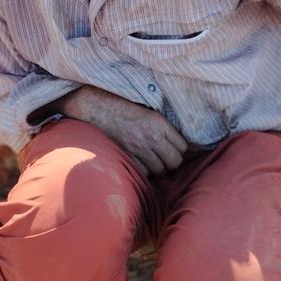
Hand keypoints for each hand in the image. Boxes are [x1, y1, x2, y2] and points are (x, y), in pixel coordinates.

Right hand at [58, 86, 187, 175]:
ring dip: (158, 167)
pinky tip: (140, 162)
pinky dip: (144, 170)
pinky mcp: (127, 157)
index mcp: (159, 123)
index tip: (174, 148)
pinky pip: (143, 172)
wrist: (97, 109)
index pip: (183, 147)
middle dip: (172, 162)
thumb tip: (177, 146)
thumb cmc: (123, 108)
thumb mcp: (149, 112)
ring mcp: (138, 149)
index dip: (180, 149)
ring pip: (160, 170)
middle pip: (175, 162)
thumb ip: (163, 128)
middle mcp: (151, 137)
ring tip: (152, 160)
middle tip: (166, 158)